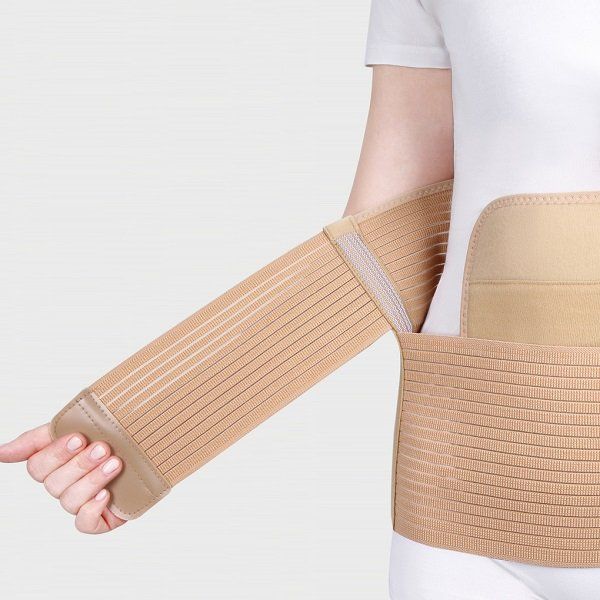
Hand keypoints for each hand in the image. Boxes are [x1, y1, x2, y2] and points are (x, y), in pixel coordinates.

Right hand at [0, 424, 125, 533]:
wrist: (155, 440)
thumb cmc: (115, 433)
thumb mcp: (79, 424)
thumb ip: (39, 437)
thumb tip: (0, 452)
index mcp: (57, 463)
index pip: (37, 466)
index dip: (55, 454)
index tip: (79, 437)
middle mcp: (66, 485)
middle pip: (54, 484)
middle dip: (80, 464)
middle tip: (103, 448)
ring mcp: (83, 502)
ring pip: (70, 501)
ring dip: (92, 480)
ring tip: (115, 463)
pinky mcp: (101, 519)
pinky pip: (85, 524)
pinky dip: (92, 510)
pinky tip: (107, 495)